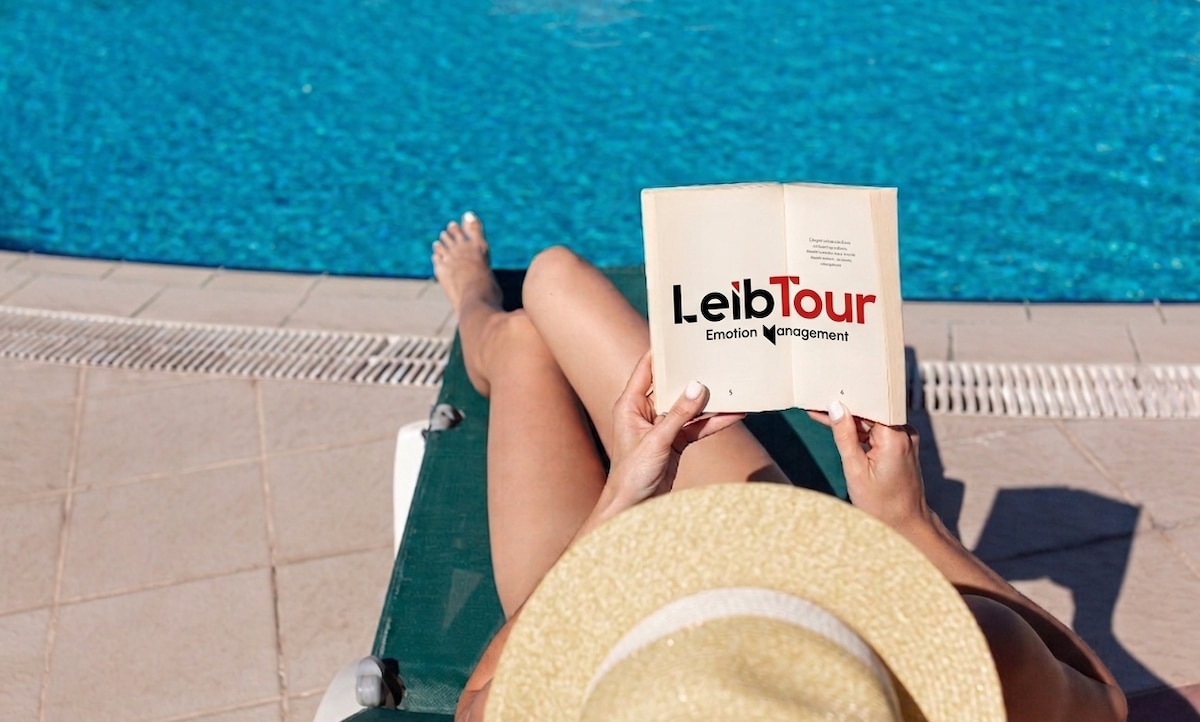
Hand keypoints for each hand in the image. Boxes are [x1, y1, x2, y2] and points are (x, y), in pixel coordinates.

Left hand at [606, 352, 744, 506]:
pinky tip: (734, 416)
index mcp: (631, 404)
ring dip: (710, 401)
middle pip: (673, 386)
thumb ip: (678, 414)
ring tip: (734, 388)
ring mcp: (662, 427)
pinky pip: (697, 427)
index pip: (647, 368)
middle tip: (716, 360)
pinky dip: (714, 422)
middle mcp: (645, 411)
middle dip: (694, 375)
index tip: (682, 336)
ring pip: (689, 407)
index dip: (663, 352)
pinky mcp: (675, 441)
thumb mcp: (657, 441)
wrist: (632, 507)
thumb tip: (697, 386)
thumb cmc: (632, 474)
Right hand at [808, 402, 931, 532]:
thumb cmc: (881, 504)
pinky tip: (840, 430)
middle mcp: (904, 433)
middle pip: (869, 412)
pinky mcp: (903, 446)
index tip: (821, 396)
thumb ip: (844, 436)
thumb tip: (835, 407)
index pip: (866, 407)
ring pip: (872, 422)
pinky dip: (860, 433)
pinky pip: (878, 432)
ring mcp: (906, 439)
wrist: (906, 524)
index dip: (843, 400)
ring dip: (849, 423)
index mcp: (894, 437)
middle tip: (815, 406)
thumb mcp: (855, 470)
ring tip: (821, 415)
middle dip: (843, 411)